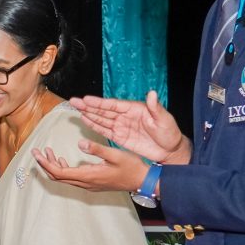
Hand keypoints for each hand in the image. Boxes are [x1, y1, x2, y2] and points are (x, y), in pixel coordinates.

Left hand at [33, 140, 152, 194]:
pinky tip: (62, 159)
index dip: (45, 163)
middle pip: (57, 176)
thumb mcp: (115, 155)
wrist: (142, 181)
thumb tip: (80, 143)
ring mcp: (88, 185)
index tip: (36, 153)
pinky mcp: (92, 183)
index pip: (59, 172)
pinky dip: (63, 169)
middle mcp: (86, 183)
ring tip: (47, 152)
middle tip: (37, 151)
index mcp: (88, 176)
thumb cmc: (132, 167)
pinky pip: (72, 178)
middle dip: (45, 164)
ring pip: (64, 178)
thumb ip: (97, 149)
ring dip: (53, 166)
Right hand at [66, 90, 188, 163]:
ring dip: (88, 114)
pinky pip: (105, 130)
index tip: (86, 99)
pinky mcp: (120, 137)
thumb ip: (155, 107)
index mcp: (134, 109)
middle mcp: (126, 116)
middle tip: (74, 101)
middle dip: (88, 106)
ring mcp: (122, 127)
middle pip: (104, 110)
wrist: (170, 150)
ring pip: (102, 119)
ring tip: (76, 109)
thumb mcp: (164, 119)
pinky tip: (85, 120)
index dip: (99, 103)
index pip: (113, 105)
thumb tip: (152, 94)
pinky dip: (95, 126)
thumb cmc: (169, 133)